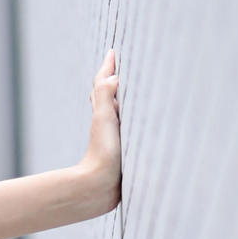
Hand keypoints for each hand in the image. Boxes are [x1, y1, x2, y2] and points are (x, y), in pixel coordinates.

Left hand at [80, 47, 121, 212]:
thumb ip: (106, 98)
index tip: (113, 51)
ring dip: (123, 96)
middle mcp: (108, 122)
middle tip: (123, 62)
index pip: (104, 84)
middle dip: (116, 76)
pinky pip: (128, 126)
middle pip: (109, 93)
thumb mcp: (104, 123)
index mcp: (104, 113)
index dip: (108, 67)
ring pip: (118, 109)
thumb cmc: (103, 155)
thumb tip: (111, 76)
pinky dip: (131, 117)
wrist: (99, 187)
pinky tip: (138, 121)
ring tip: (133, 85)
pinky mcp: (122, 149)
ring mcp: (114, 135)